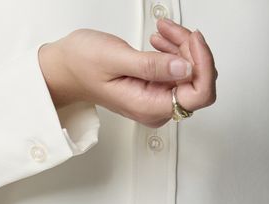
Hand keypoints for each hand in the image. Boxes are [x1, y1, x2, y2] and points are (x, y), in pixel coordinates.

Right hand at [38, 19, 217, 127]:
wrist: (66, 68)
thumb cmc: (82, 65)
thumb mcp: (116, 59)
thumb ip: (152, 66)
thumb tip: (184, 67)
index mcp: (148, 106)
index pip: (198, 95)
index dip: (203, 64)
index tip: (192, 40)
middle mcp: (155, 108)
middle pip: (198, 81)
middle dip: (191, 51)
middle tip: (170, 31)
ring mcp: (156, 99)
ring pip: (191, 72)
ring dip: (182, 46)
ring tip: (162, 31)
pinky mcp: (156, 89)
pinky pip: (179, 69)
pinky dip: (176, 49)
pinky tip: (161, 39)